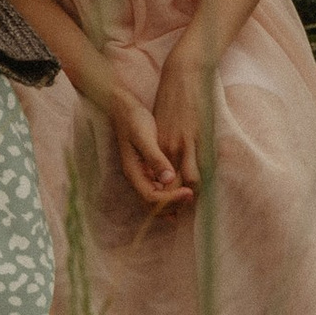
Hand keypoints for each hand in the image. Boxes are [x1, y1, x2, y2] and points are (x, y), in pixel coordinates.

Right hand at [104, 86, 186, 211]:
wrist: (124, 108)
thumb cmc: (134, 120)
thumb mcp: (144, 137)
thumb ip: (155, 158)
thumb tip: (168, 179)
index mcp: (133, 172)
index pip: (152, 198)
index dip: (171, 199)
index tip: (188, 192)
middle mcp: (136, 178)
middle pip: (152, 205)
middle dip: (172, 205)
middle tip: (192, 196)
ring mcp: (140, 175)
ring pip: (155, 200)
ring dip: (171, 204)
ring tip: (189, 198)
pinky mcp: (146, 170)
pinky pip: (157, 190)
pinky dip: (169, 195)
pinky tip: (182, 191)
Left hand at [153, 48, 209, 194]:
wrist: (182, 74)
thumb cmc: (170, 98)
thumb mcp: (159, 123)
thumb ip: (161, 144)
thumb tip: (164, 163)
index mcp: (158, 144)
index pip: (159, 180)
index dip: (164, 197)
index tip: (170, 207)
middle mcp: (169, 147)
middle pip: (174, 185)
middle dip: (179, 201)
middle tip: (185, 210)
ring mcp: (186, 142)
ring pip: (192, 179)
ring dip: (196, 191)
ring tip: (199, 198)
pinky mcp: (201, 134)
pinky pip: (205, 163)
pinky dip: (207, 174)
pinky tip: (210, 180)